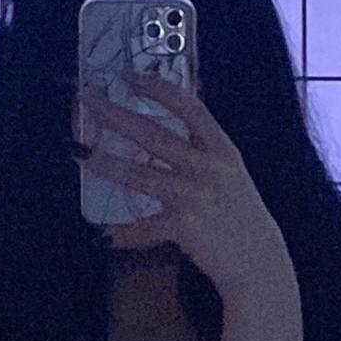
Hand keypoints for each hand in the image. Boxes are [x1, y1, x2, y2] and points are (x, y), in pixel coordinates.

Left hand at [75, 73, 294, 302]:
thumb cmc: (243, 221)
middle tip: (89, 101)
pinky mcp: (183, 227)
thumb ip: (203, 157)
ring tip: (81, 155)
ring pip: (139, 175)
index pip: (190, 108)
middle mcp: (208, 169)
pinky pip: (143, 228)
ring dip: (106, 163)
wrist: (259, 262)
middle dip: (116, 115)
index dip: (159, 89)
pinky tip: (103, 234)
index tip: (133, 78)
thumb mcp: (232, 178)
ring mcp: (194, 197)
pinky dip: (123, 233)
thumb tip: (164, 144)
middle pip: (153, 134)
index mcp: (222, 151)